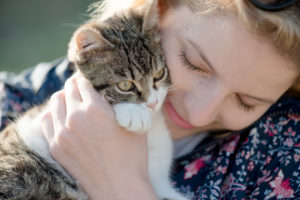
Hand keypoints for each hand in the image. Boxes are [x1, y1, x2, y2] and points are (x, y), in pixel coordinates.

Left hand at [40, 72, 157, 199]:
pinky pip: (46, 119)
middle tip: (86, 90)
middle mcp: (75, 117)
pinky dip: (54, 113)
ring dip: (65, 97)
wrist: (119, 186)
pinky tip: (64, 116)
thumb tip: (118, 91)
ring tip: (75, 102)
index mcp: (96, 109)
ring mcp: (62, 132)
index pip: (83, 80)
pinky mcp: (55, 146)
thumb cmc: (132, 156)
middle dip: (77, 86)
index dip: (88, 77)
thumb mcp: (134, 123)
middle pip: (68, 88)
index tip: (92, 79)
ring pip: (55, 101)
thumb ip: (124, 103)